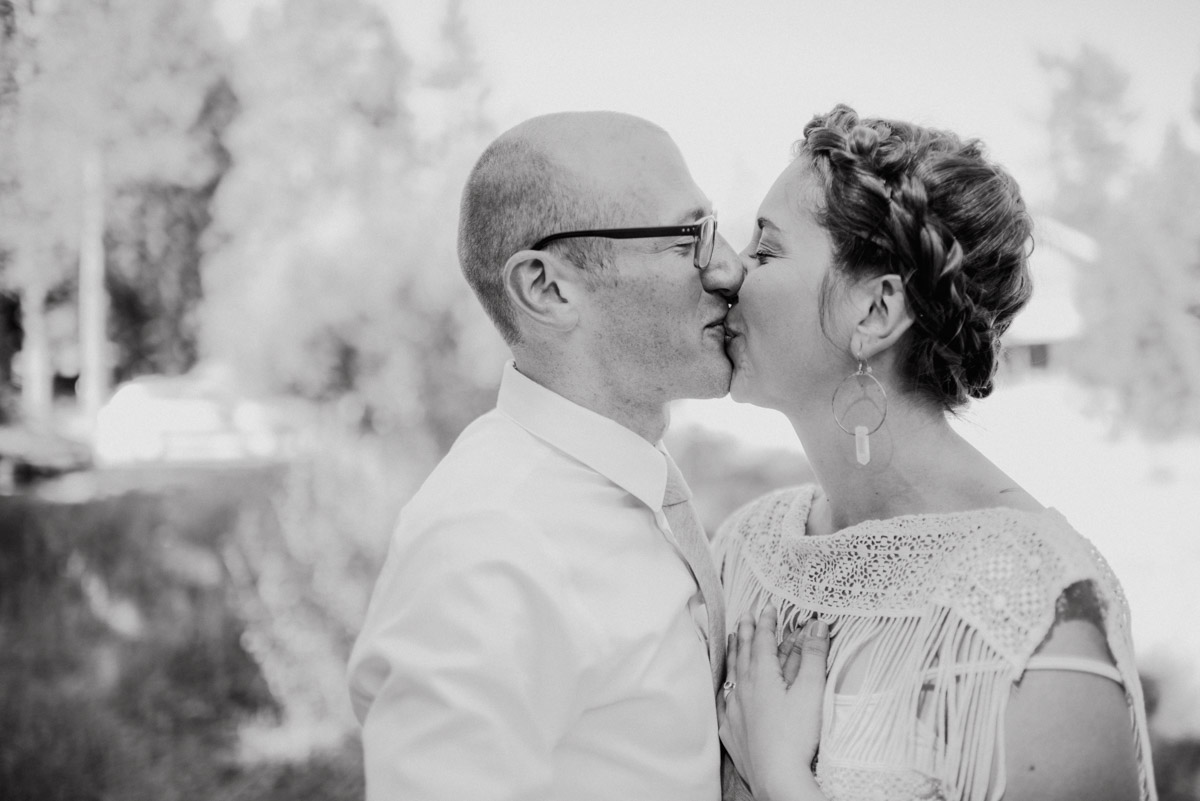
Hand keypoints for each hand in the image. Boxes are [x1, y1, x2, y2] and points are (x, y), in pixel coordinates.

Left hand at [717, 604, 829, 800]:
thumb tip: (816, 624)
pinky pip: (724, 701)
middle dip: (746, 632)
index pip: (763, 641)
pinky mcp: (731, 732)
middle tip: (746, 616)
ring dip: (734, 654)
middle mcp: (743, 690)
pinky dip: (726, 687)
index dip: (767, 622)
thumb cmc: (796, 736)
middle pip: (743, 653)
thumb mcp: (811, 691)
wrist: (776, 777)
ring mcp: (734, 711)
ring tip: (734, 640)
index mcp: (762, 676)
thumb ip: (814, 655)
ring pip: (732, 675)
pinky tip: (726, 689)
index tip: (768, 607)